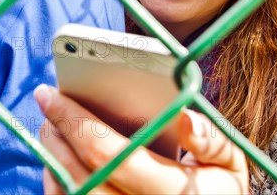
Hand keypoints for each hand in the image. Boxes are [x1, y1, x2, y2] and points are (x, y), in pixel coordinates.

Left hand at [34, 84, 248, 193]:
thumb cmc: (218, 188)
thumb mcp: (229, 163)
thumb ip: (212, 140)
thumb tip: (186, 118)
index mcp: (173, 192)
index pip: (111, 155)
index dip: (75, 121)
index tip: (53, 93)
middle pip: (82, 175)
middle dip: (56, 133)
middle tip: (46, 101)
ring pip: (71, 194)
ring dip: (52, 156)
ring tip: (49, 124)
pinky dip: (56, 182)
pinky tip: (58, 158)